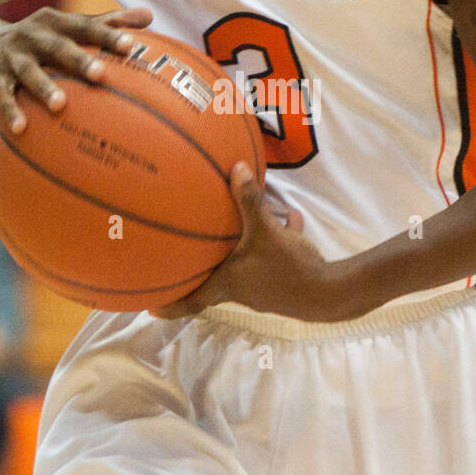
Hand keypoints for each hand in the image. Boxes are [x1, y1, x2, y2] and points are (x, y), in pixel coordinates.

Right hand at [0, 4, 152, 132]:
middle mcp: (33, 34)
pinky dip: (10, 110)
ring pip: (29, 72)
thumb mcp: (69, 28)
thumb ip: (107, 23)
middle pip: (58, 46)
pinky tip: (21, 129)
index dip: (108, 34)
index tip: (131, 46)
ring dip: (43, 87)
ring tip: (59, 106)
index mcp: (56, 22)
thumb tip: (150, 16)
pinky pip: (2, 94)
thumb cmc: (43, 40)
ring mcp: (12, 55)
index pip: (85, 26)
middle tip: (101, 75)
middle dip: (79, 59)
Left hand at [149, 163, 340, 321]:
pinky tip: (287, 218)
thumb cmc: (287, 268)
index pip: (189, 302)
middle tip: (179, 262)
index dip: (168, 306)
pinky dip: (273, 242)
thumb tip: (235, 167)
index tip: (147, 307)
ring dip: (234, 257)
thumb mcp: (266, 231)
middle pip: (211, 286)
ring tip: (227, 238)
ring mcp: (262, 289)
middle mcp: (240, 291)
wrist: (328, 293)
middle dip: (196, 274)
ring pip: (242, 271)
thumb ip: (249, 200)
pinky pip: (272, 259)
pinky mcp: (283, 283)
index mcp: (227, 285)